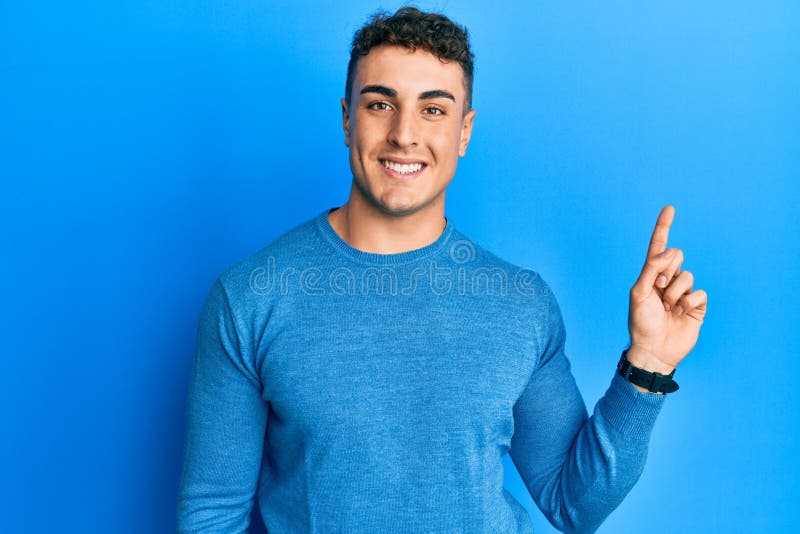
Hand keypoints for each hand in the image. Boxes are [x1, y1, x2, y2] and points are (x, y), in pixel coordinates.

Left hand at [627, 205, 707, 371]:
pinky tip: (680, 314)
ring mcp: (683, 291)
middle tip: (658, 291)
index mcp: (650, 274)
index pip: (658, 246)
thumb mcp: (639, 293)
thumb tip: (668, 251)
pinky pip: (699, 292)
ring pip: (687, 275)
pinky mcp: (697, 305)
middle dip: (666, 272)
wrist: (653, 349)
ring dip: (674, 293)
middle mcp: (668, 279)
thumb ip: (651, 269)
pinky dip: (688, 303)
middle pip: (676, 255)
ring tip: (667, 308)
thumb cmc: (641, 322)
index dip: (663, 227)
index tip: (669, 208)